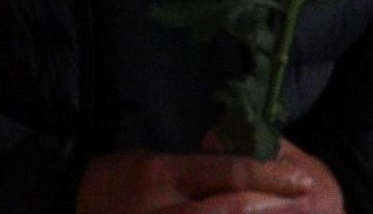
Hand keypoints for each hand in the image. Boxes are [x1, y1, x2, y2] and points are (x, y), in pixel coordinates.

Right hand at [77, 147, 312, 213]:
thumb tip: (254, 164)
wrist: (68, 207)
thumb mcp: (157, 163)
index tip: (303, 180)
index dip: (271, 176)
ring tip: (285, 213)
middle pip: (229, 207)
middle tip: (304, 201)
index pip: (228, 172)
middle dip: (272, 206)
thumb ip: (202, 167)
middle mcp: (160, 209)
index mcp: (162, 175)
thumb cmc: (118, 181)